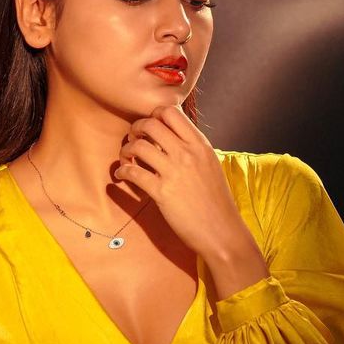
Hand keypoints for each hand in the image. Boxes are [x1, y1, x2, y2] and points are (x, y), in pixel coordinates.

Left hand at [113, 106, 253, 262]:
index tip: (149, 126)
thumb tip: (173, 139)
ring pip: (138, 146)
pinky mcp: (162, 192)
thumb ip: (193, 150)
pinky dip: (122, 171)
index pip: (171, 112)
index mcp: (200, 145)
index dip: (154, 114)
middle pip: (151, 123)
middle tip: (133, 138)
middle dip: (136, 128)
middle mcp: (187, 153)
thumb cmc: (216, 202)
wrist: (222, 231)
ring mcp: (174, 172)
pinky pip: (133, 172)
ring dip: (126, 149)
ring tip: (126, 157)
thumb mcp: (210, 165)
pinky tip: (121, 175)